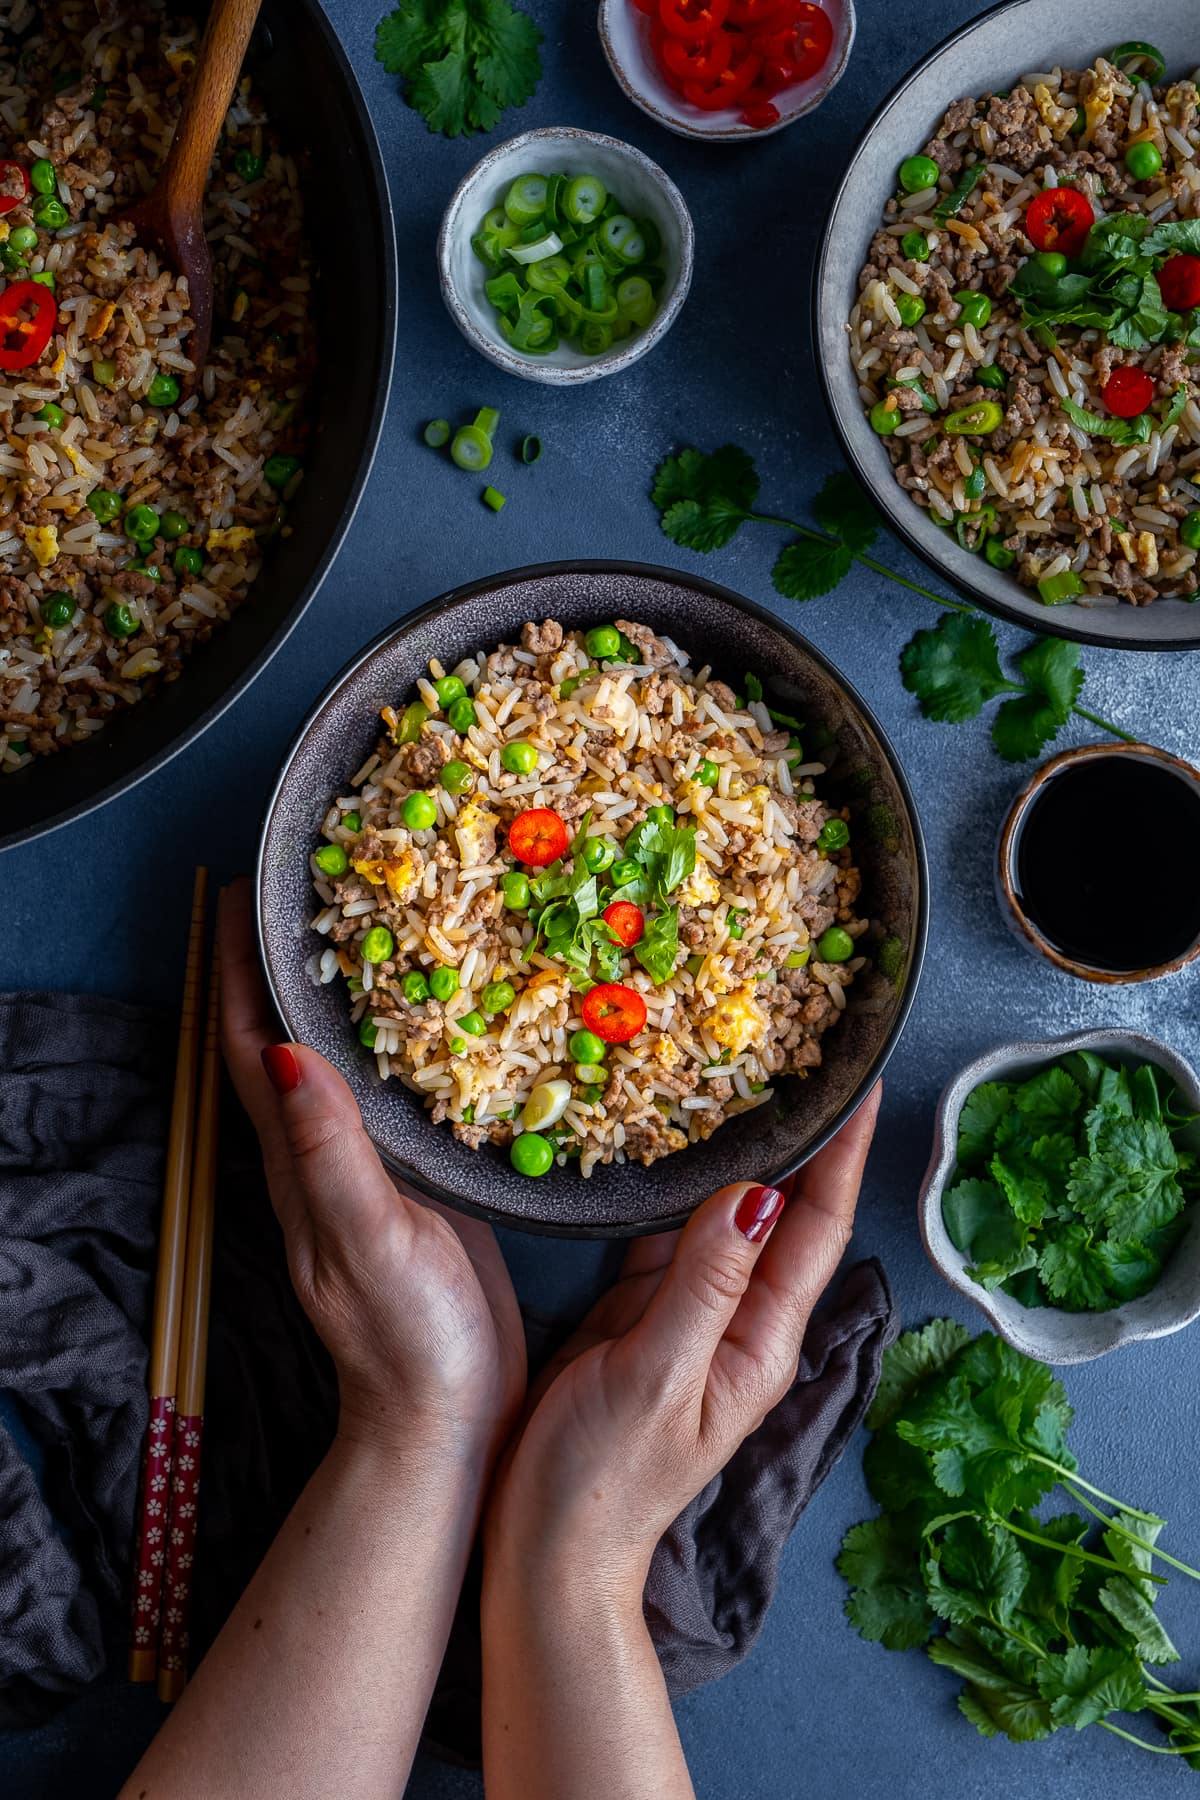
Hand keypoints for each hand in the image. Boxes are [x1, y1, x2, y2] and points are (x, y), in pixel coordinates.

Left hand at [219, 880, 525, 1467]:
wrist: (451, 1413)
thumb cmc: (407, 1336)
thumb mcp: (367, 1237)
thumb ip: (330, 1152)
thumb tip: (285, 1056)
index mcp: (297, 1161)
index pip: (249, 1046)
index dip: (235, 970)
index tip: (239, 892)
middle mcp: (322, 1155)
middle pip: (286, 1039)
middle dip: (282, 961)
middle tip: (309, 885)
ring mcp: (369, 1168)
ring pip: (342, 1058)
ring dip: (341, 992)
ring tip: (369, 924)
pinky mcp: (420, 1179)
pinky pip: (398, 1089)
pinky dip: (402, 1039)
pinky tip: (437, 1014)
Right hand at [485, 1089, 880, 1597]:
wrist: (545, 1548)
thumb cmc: (602, 1479)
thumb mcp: (657, 1377)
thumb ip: (705, 1285)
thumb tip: (756, 1195)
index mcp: (760, 1341)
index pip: (818, 1229)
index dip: (844, 1155)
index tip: (862, 1083)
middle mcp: (737, 1318)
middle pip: (781, 1212)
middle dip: (800, 1135)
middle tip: (804, 1052)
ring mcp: (689, 1311)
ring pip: (723, 1213)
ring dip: (736, 1149)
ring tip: (745, 1073)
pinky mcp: (640, 1309)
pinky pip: (666, 1230)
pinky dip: (673, 1182)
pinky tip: (667, 1138)